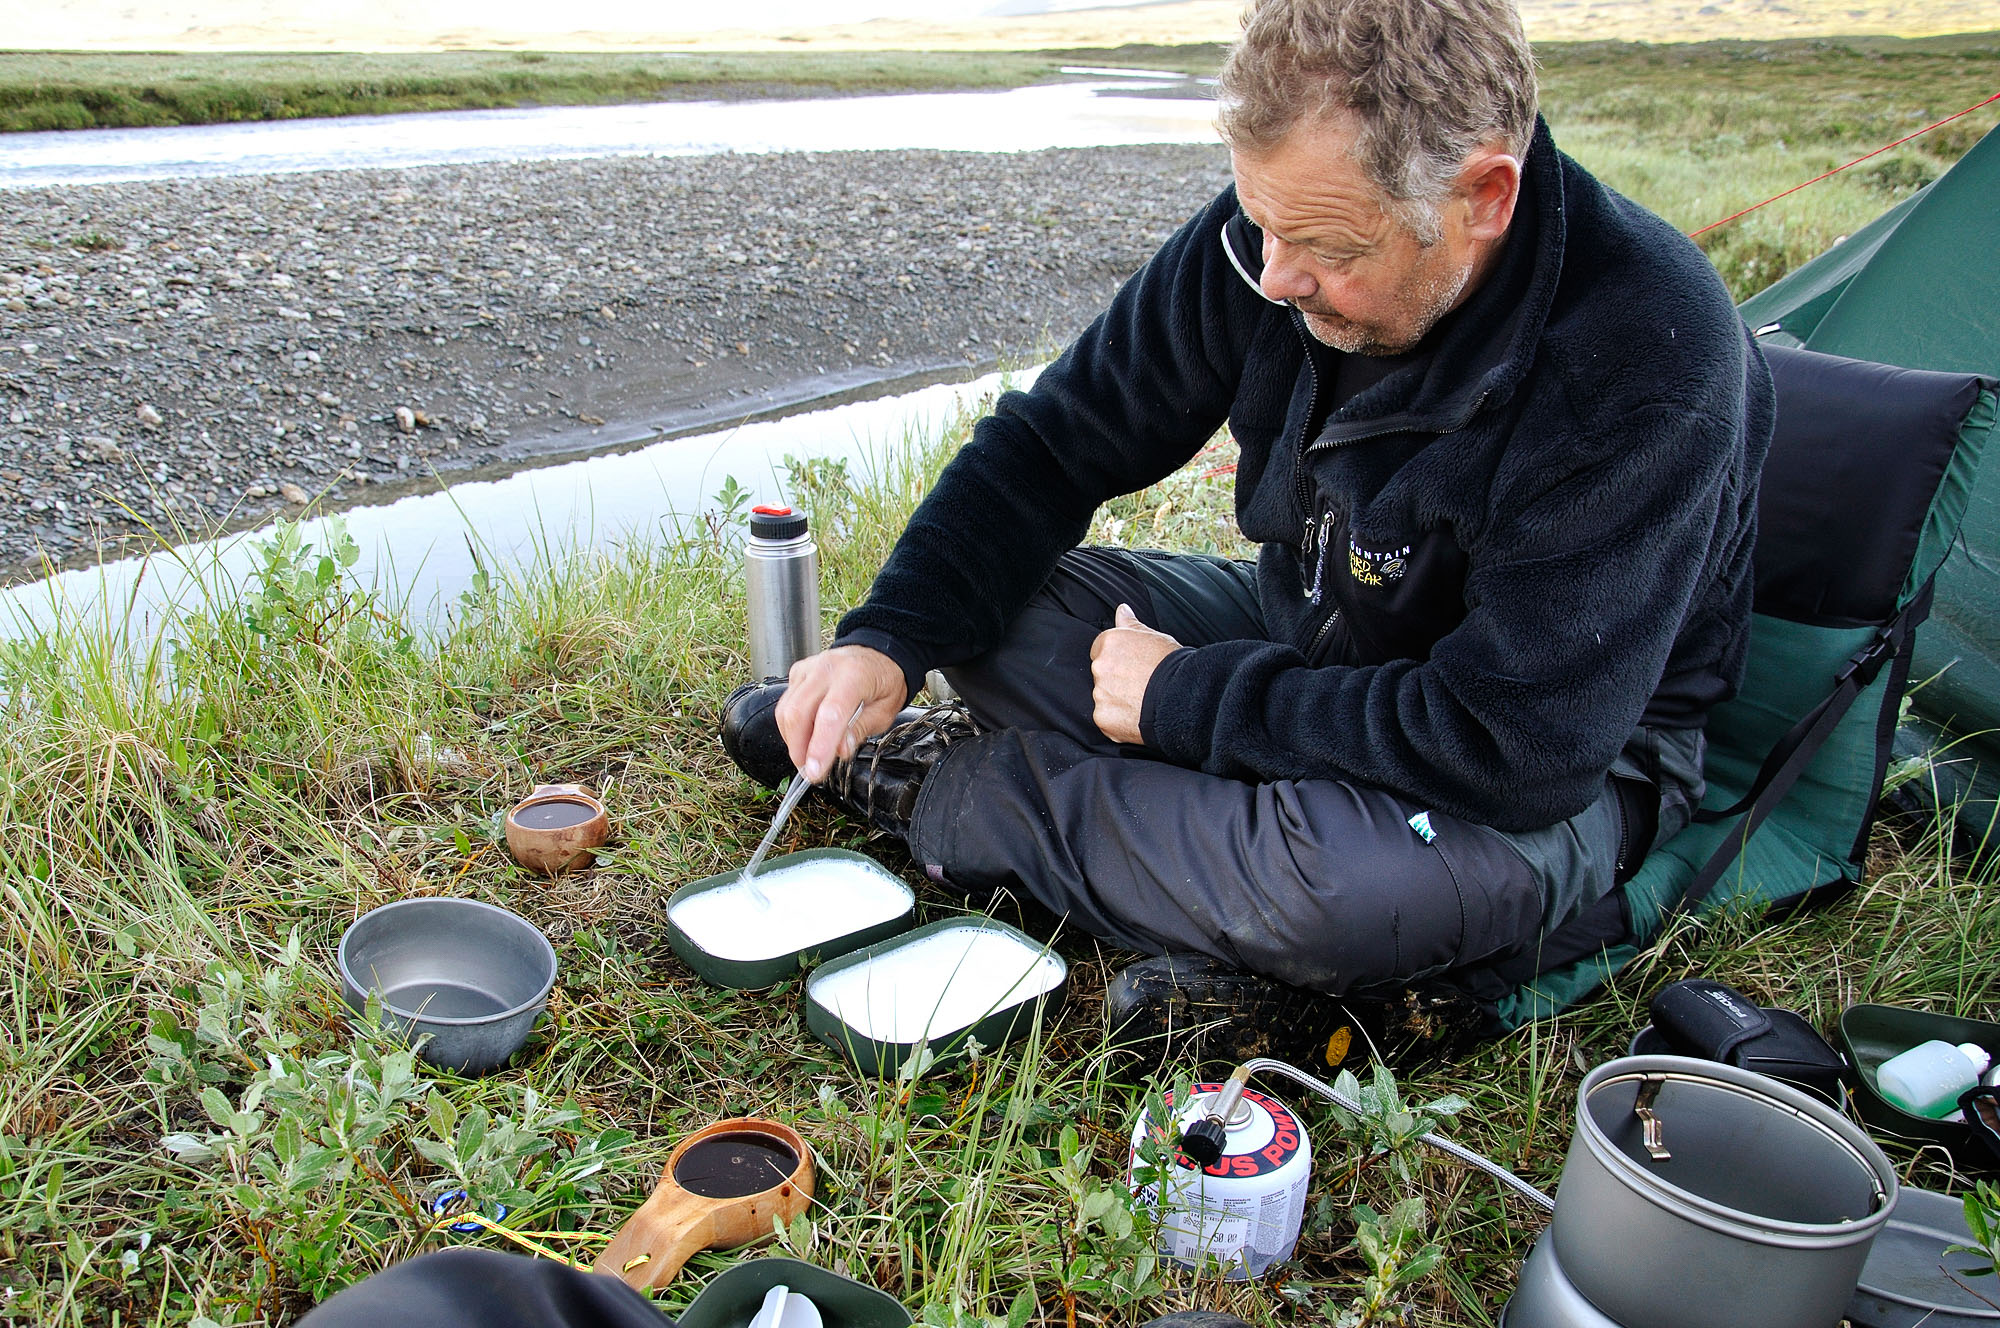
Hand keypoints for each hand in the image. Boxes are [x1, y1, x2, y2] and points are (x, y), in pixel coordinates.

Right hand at [775, 645, 908, 781]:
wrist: (877, 654)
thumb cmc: (883, 682)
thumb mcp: (885, 711)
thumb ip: (860, 729)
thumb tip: (840, 750)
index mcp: (855, 676)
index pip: (830, 714)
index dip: (819, 746)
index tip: (815, 771)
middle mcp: (827, 669)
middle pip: (799, 712)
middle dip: (799, 748)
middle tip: (809, 770)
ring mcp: (809, 669)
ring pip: (786, 709)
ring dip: (792, 739)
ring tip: (807, 755)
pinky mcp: (798, 673)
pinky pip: (786, 703)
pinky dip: (791, 725)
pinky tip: (805, 734)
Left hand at [1090, 603, 1181, 744]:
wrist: (1183, 695)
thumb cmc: (1172, 665)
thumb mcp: (1154, 636)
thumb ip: (1131, 624)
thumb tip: (1122, 610)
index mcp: (1109, 643)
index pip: (1101, 651)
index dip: (1119, 660)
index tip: (1133, 668)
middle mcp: (1100, 667)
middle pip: (1101, 675)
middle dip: (1116, 681)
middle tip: (1140, 686)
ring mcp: (1100, 694)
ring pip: (1104, 698)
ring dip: (1118, 702)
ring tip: (1142, 702)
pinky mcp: (1104, 718)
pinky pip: (1107, 720)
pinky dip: (1119, 722)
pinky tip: (1138, 717)